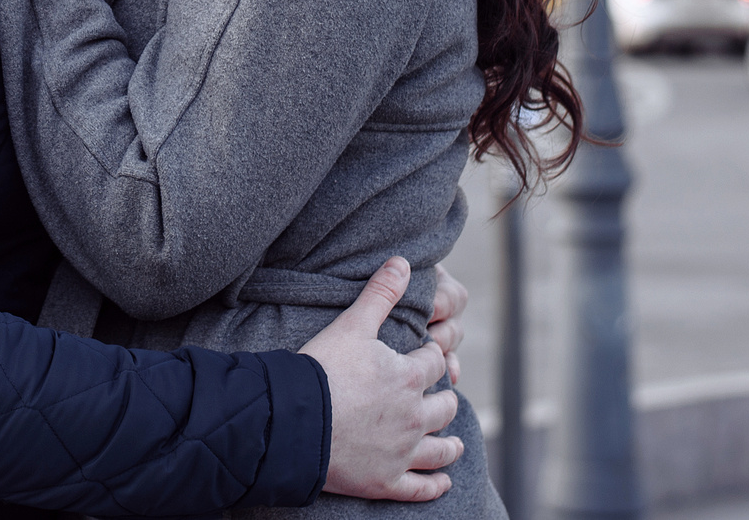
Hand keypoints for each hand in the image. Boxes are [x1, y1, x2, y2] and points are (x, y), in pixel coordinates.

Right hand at [302, 259, 463, 501]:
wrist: (293, 420)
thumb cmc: (321, 370)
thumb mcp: (351, 325)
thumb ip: (380, 293)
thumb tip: (403, 261)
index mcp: (408, 378)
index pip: (434, 361)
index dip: (432, 354)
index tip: (427, 352)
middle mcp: (413, 417)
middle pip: (443, 406)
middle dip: (443, 397)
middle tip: (441, 394)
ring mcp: (402, 452)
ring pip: (440, 449)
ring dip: (450, 444)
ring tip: (455, 442)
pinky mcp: (386, 481)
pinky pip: (420, 488)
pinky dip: (435, 485)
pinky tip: (444, 483)